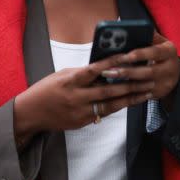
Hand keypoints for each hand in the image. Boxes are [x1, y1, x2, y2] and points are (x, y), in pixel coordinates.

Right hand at [13, 48, 156, 141]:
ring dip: (130, 98)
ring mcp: (80, 112)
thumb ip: (83, 73)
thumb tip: (105, 67)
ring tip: (147, 92)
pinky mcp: (82, 122)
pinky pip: (104, 113)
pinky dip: (118, 107)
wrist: (31, 113)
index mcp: (70, 80)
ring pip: (110, 105)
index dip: (112, 63)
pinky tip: (131, 101)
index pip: (94, 70)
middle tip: (148, 78)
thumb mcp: (62, 76)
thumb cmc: (47, 89)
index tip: (129, 56)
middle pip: (108, 90)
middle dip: (130, 84)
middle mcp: (76, 97)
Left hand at [99, 31, 179, 110]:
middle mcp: (171, 67)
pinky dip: (127, 93)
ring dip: (124, 83)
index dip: (139, 54)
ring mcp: (166, 83)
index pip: (155, 52)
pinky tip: (113, 91)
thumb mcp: (156, 42)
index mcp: (170, 51)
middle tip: (108, 71)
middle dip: (127, 71)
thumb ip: (145, 36)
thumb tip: (123, 28)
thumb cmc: (159, 53)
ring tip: (108, 79)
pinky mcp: (160, 93)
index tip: (123, 56)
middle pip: (148, 71)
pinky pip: (141, 95)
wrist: (173, 73)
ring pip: (143, 85)